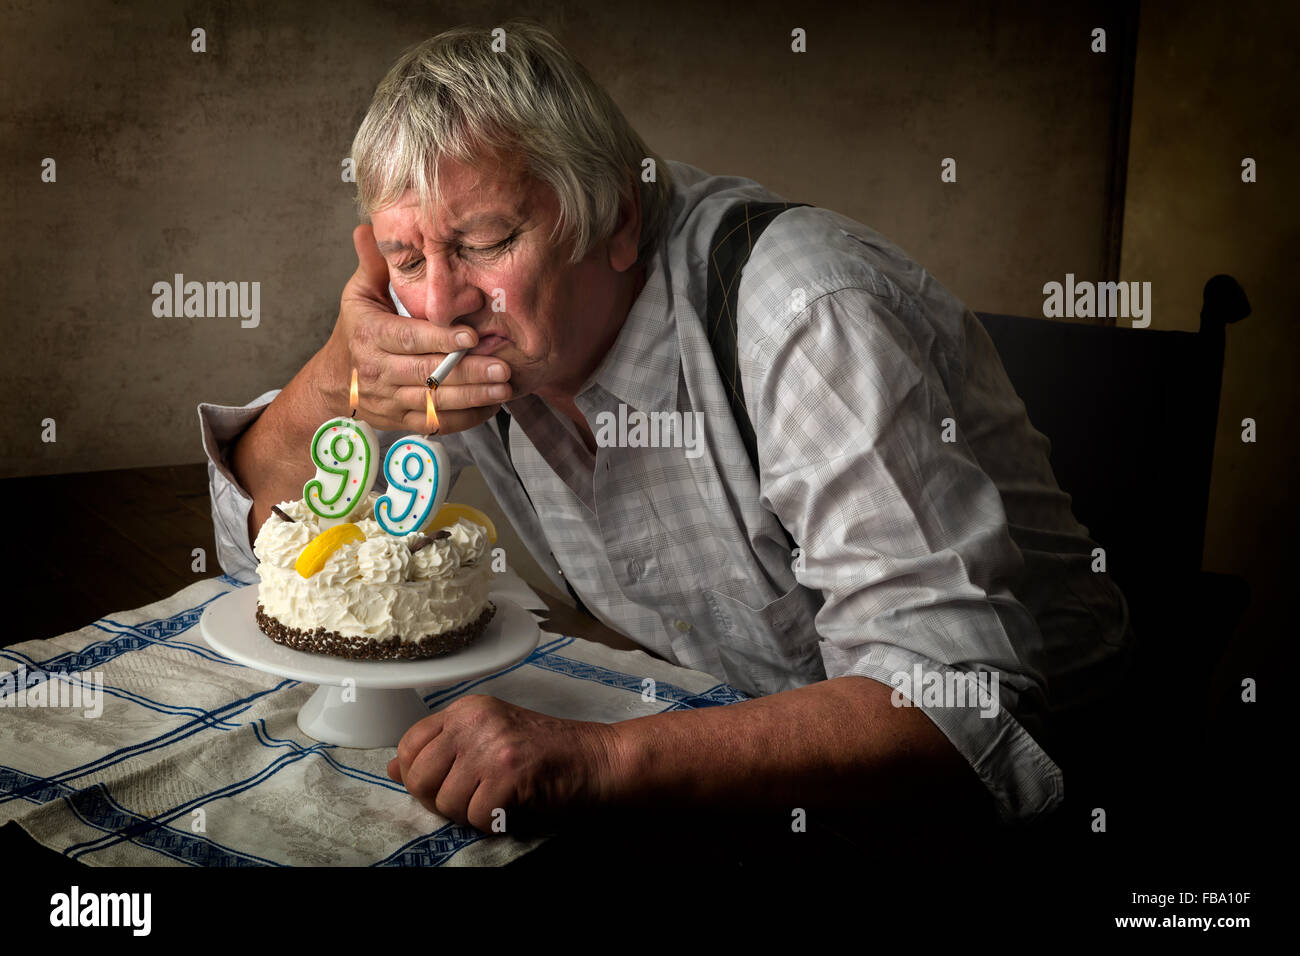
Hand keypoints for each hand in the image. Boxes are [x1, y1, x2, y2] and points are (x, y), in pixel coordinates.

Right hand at [320, 224, 512, 432]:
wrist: (334, 382)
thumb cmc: (355, 331)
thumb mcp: (358, 295)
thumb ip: (374, 266)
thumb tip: (368, 227)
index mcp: (370, 336)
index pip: (409, 338)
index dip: (440, 338)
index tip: (471, 336)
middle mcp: (378, 371)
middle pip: (427, 374)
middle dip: (468, 372)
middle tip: (503, 367)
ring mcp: (390, 400)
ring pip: (435, 403)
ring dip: (472, 397)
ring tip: (504, 387)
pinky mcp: (402, 421)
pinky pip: (437, 425)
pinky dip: (466, 419)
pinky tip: (491, 406)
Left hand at [387, 694, 618, 831]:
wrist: (600, 760)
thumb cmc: (549, 754)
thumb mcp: (490, 740)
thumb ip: (444, 751)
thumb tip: (394, 767)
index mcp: (467, 709)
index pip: (409, 744)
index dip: (418, 776)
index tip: (444, 786)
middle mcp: (474, 720)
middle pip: (421, 777)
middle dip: (441, 800)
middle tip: (473, 800)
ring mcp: (491, 744)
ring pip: (446, 802)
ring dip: (470, 814)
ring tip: (499, 802)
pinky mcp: (508, 772)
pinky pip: (475, 816)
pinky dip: (493, 823)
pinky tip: (513, 807)